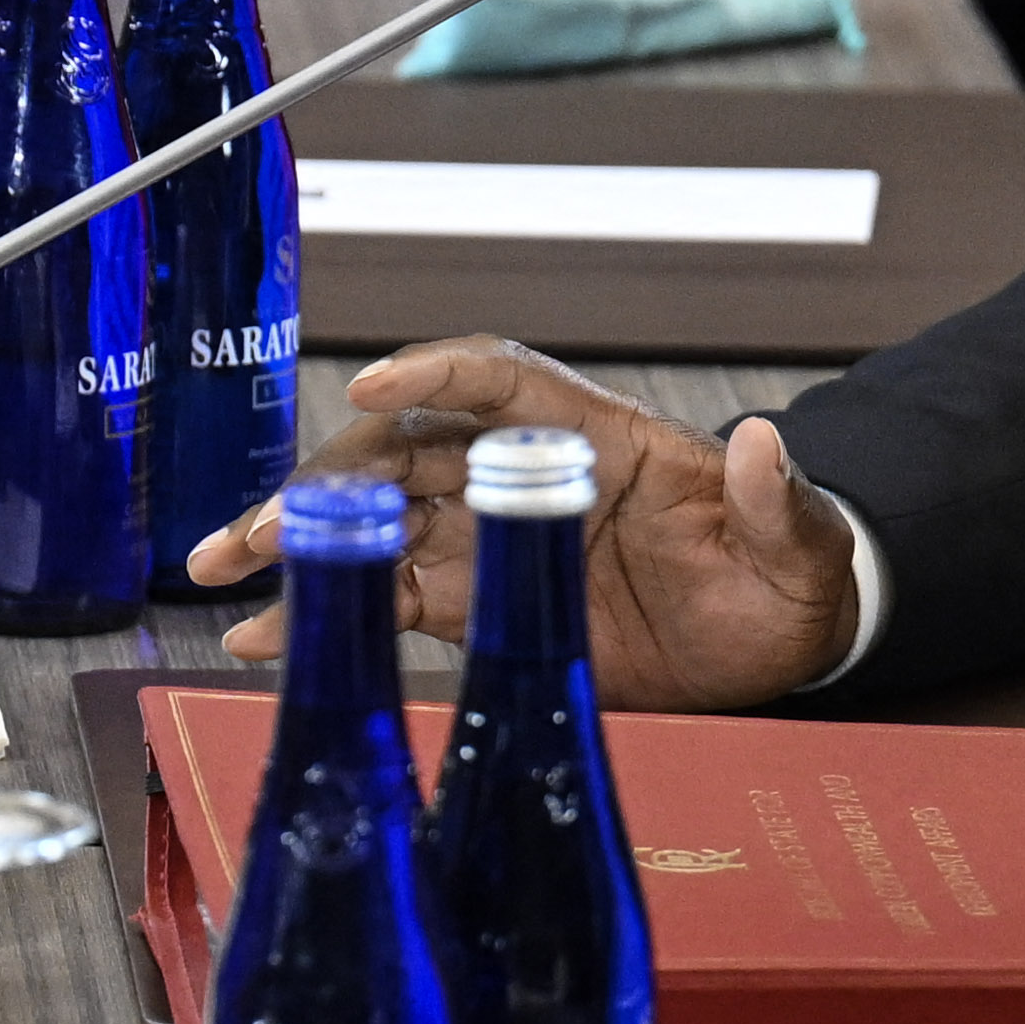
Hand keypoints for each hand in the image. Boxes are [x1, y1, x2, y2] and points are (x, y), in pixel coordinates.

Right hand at [182, 339, 867, 707]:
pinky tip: (260, 634)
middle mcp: (530, 477)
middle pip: (409, 455)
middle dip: (330, 483)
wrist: (777, 645)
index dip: (437, 378)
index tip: (374, 387)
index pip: (503, 384)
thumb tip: (764, 443)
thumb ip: (778, 500)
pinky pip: (389, 601)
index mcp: (600, 439)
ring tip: (223, 564)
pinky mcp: (485, 606)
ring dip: (301, 540)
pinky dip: (325, 612)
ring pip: (378, 525)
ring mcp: (499, 540)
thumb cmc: (788, 576)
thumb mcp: (801, 544)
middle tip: (267, 528)